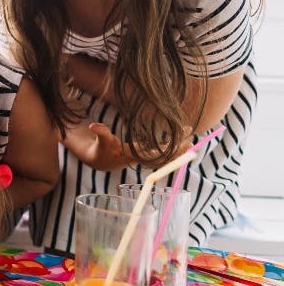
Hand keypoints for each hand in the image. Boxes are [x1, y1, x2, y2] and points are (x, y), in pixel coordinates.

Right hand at [65, 122, 193, 171]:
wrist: (102, 160)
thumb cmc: (102, 149)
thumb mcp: (101, 141)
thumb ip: (100, 132)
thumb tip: (94, 125)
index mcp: (134, 155)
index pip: (154, 154)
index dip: (167, 149)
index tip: (177, 142)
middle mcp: (143, 157)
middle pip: (164, 155)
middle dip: (178, 148)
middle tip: (191, 139)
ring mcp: (146, 155)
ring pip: (166, 152)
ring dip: (178, 145)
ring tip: (190, 134)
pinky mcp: (147, 152)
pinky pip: (164, 149)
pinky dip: (173, 143)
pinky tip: (182, 135)